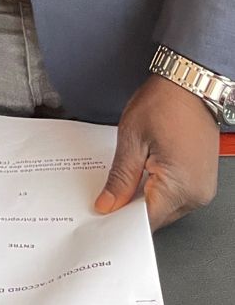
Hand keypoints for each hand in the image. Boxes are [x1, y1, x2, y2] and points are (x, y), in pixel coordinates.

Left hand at [96, 74, 218, 228]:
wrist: (189, 84)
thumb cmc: (165, 102)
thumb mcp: (132, 139)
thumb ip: (120, 178)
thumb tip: (108, 204)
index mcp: (181, 187)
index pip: (145, 221)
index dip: (120, 219)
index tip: (102, 213)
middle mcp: (197, 194)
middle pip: (156, 216)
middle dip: (131, 207)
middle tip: (109, 192)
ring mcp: (202, 188)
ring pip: (165, 206)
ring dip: (145, 196)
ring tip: (130, 174)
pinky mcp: (202, 179)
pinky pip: (176, 194)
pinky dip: (158, 188)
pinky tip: (144, 172)